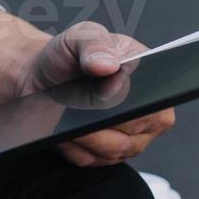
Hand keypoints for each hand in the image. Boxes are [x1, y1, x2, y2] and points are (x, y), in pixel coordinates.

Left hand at [22, 21, 177, 166]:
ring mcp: (132, 136)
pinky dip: (75, 149)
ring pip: (114, 150)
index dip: (132, 109)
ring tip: (66, 122)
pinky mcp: (108, 153)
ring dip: (86, 138)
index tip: (103, 103)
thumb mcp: (80, 37)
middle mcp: (149, 111)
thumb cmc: (68, 55)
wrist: (43, 75)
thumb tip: (107, 66)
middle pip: (133, 133)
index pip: (155, 105)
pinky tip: (62, 133)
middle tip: (74, 111)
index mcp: (152, 78)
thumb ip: (94, 45)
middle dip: (100, 125)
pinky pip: (94, 160)